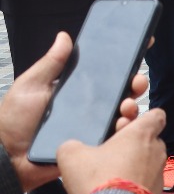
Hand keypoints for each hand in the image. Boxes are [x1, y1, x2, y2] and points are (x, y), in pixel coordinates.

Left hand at [0, 33, 148, 192]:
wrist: (7, 158)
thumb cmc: (14, 120)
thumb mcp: (31, 85)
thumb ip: (51, 63)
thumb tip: (65, 36)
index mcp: (76, 91)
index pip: (105, 75)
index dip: (123, 64)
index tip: (140, 48)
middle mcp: (88, 108)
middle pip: (121, 92)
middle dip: (136, 83)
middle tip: (138, 81)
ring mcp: (93, 127)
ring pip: (123, 114)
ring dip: (132, 106)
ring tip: (127, 106)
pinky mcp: (94, 145)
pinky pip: (116, 137)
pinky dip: (125, 129)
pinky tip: (124, 123)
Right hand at [57, 107, 166, 193]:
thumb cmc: (97, 177)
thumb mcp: (71, 155)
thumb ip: (74, 145)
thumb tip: (75, 149)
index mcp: (142, 133)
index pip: (156, 115)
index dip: (141, 117)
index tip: (124, 123)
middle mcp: (157, 149)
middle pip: (148, 138)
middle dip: (131, 140)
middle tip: (110, 148)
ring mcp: (160, 171)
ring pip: (147, 159)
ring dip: (133, 161)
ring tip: (110, 171)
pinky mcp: (158, 191)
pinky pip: (146, 179)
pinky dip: (135, 180)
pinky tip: (117, 189)